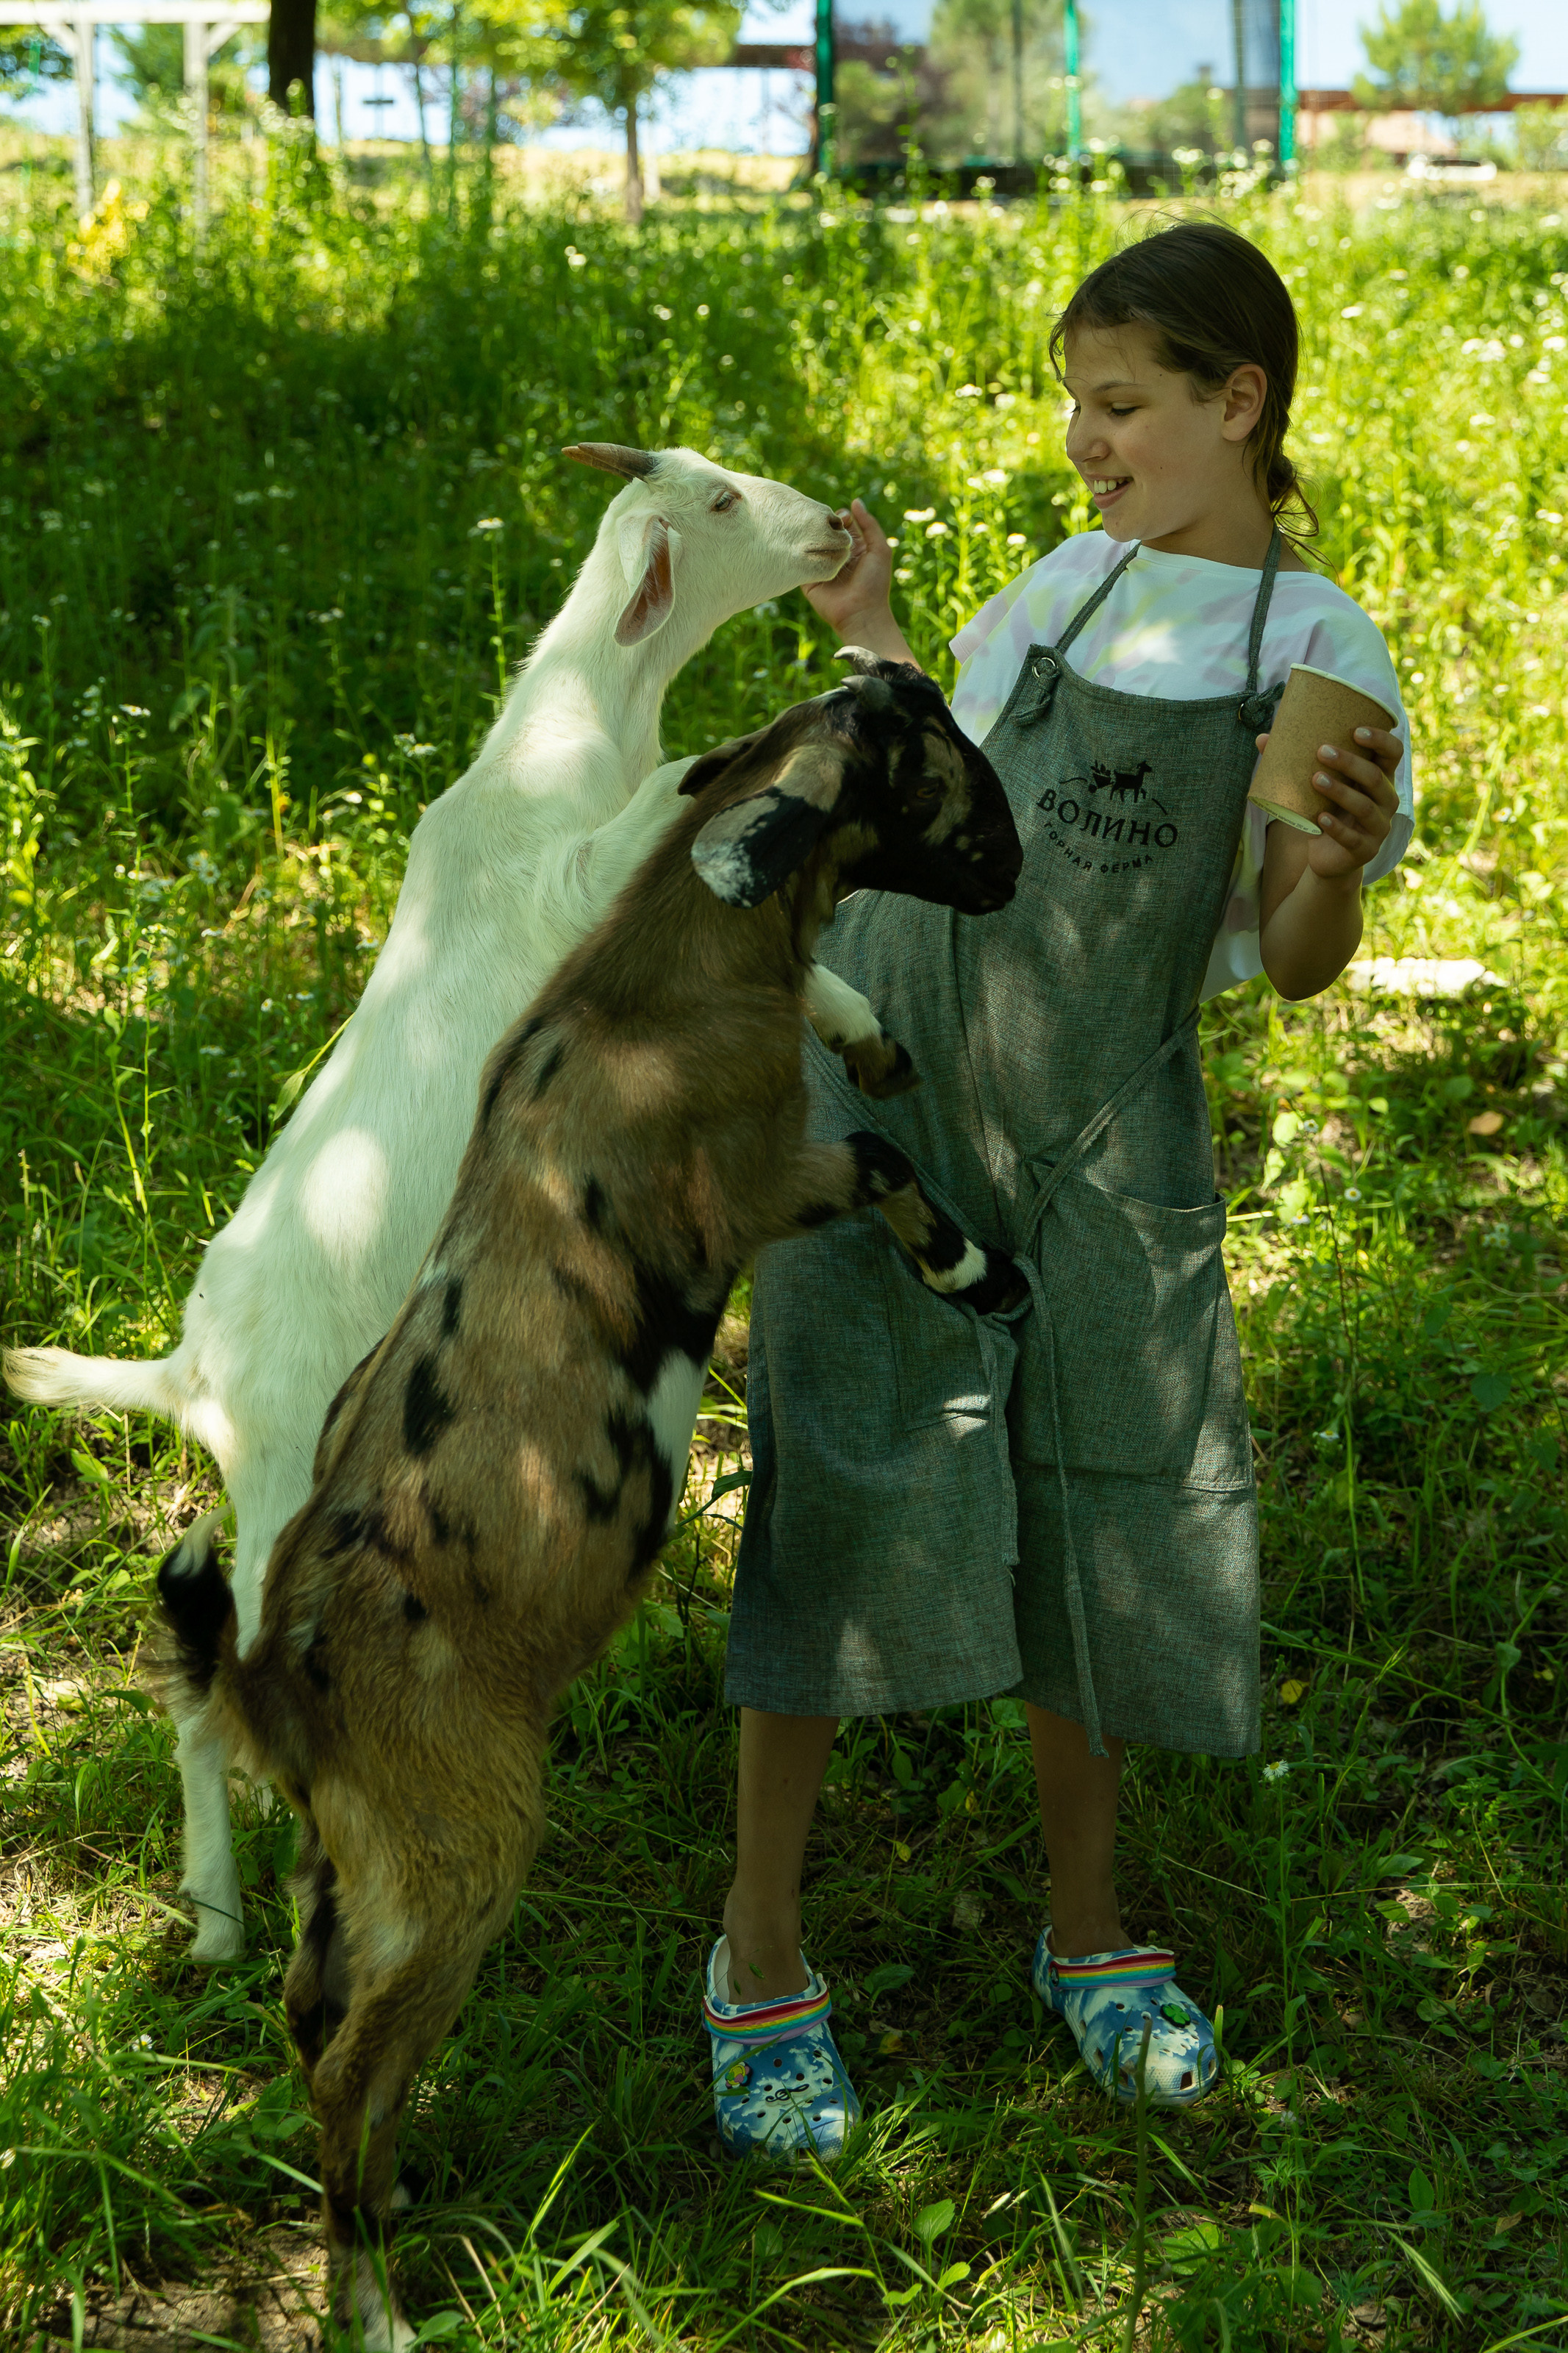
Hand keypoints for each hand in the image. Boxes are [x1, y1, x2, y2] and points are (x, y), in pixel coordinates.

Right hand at [804, 497, 895, 640]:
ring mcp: (820, 565)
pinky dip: (800, 551)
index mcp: (851, 547)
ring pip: (810, 543)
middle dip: (823, 524)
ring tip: (813, 532)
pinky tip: (800, 543)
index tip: (840, 520)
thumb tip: (855, 501)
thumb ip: (869, 525)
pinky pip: (800, 561)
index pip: (840, 524)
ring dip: (810, 535)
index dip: (839, 517)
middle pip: (824, 531)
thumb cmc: (875, 583)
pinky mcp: (807, 578)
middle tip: (825, 525)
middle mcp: (834, 554)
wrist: (862, 614)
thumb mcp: (880, 549)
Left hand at [1254, 723, 1400, 878]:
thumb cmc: (1324, 811)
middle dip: (1350, 763)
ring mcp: (1379, 828)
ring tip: (1315, 779)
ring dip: (1340, 792)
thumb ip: (1296, 763)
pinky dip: (1335, 827)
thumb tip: (1261, 739)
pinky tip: (1319, 818)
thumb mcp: (1317, 787)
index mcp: (1380, 780)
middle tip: (1322, 751)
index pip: (1392, 754)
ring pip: (1364, 807)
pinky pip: (1352, 838)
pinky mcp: (1365, 850)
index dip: (1381, 740)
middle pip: (1376, 778)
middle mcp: (1386, 801)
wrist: (1326, 857)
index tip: (1356, 730)